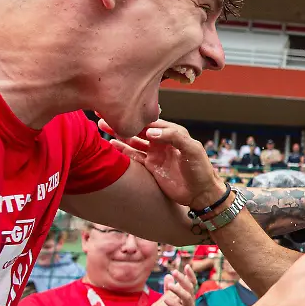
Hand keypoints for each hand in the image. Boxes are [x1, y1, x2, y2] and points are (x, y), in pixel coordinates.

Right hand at [100, 118, 223, 208]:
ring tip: (103, 128)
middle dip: (123, 124)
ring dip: (120, 135)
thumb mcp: (192, 149)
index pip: (151, 121)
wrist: (201, 193)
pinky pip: (134, 156)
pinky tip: (111, 145)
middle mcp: (162, 141)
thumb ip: (174, 136)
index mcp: (173, 133)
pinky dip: (123, 150)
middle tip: (105, 118)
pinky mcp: (151, 166)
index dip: (136, 117)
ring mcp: (156, 154)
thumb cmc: (201, 169)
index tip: (122, 112)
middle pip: (139, 130)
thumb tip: (151, 130)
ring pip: (134, 141)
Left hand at [139, 268, 197, 305]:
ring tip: (169, 285)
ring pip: (187, 298)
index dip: (190, 275)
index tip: (187, 266)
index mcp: (187, 298)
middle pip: (190, 288)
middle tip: (174, 272)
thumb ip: (168, 289)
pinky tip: (166, 300)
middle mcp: (190, 303)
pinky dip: (174, 304)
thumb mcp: (167, 300)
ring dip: (179, 290)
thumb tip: (168, 275)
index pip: (191, 284)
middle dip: (183, 279)